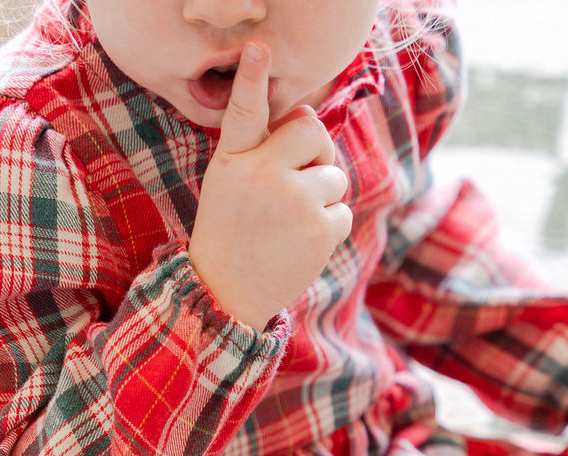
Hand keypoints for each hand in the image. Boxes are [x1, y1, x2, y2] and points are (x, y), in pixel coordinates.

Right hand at [187, 41, 351, 330]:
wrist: (225, 295)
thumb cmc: (228, 232)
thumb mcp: (226, 183)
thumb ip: (258, 148)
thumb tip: (307, 119)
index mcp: (235, 161)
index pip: (245, 112)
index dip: (253, 77)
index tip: (258, 49)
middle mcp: (264, 175)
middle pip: (313, 134)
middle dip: (313, 155)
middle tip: (290, 187)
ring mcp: (296, 202)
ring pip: (333, 177)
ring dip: (321, 197)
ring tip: (290, 223)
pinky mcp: (321, 230)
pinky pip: (342, 211)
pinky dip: (328, 227)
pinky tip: (300, 243)